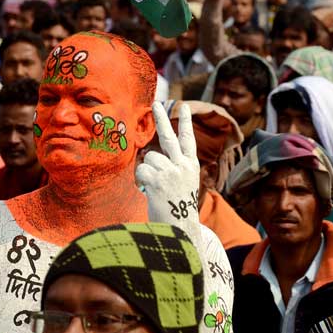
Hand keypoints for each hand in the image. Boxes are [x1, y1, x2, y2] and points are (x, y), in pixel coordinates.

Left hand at [136, 103, 200, 226]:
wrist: (180, 228)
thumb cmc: (177, 208)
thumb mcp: (182, 184)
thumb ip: (171, 167)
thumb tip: (150, 154)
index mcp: (190, 166)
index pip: (188, 140)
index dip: (186, 122)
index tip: (184, 107)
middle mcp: (182, 165)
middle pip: (168, 137)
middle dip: (162, 118)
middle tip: (155, 104)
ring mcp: (171, 171)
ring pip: (149, 158)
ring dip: (147, 172)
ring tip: (156, 188)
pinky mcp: (158, 179)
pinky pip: (141, 171)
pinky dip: (142, 181)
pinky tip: (151, 192)